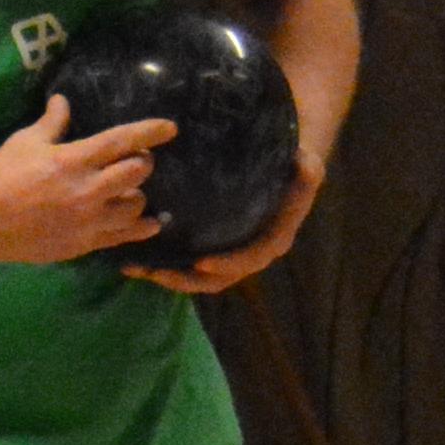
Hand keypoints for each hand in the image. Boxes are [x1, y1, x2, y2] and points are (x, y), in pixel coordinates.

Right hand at [0, 93, 171, 269]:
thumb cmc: (1, 175)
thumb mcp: (25, 141)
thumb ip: (51, 123)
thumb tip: (63, 101)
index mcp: (74, 159)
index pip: (122, 141)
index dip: (149, 132)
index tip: (170, 128)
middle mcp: (87, 190)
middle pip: (136, 174)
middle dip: (143, 164)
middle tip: (138, 162)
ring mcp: (87, 221)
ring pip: (134, 207)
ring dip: (138, 196)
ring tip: (132, 192)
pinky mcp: (82, 244)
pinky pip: (121, 237)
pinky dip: (139, 228)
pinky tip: (149, 224)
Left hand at [142, 136, 326, 296]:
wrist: (284, 169)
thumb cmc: (293, 167)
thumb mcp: (306, 165)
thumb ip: (307, 171)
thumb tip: (305, 165)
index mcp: (273, 241)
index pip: (250, 259)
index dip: (228, 264)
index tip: (202, 262)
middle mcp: (251, 254)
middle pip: (217, 278)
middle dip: (186, 279)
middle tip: (157, 272)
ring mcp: (230, 255)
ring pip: (198, 278)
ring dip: (168, 277)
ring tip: (137, 268)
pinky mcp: (213, 250)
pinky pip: (188, 265)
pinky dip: (164, 264)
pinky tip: (136, 258)